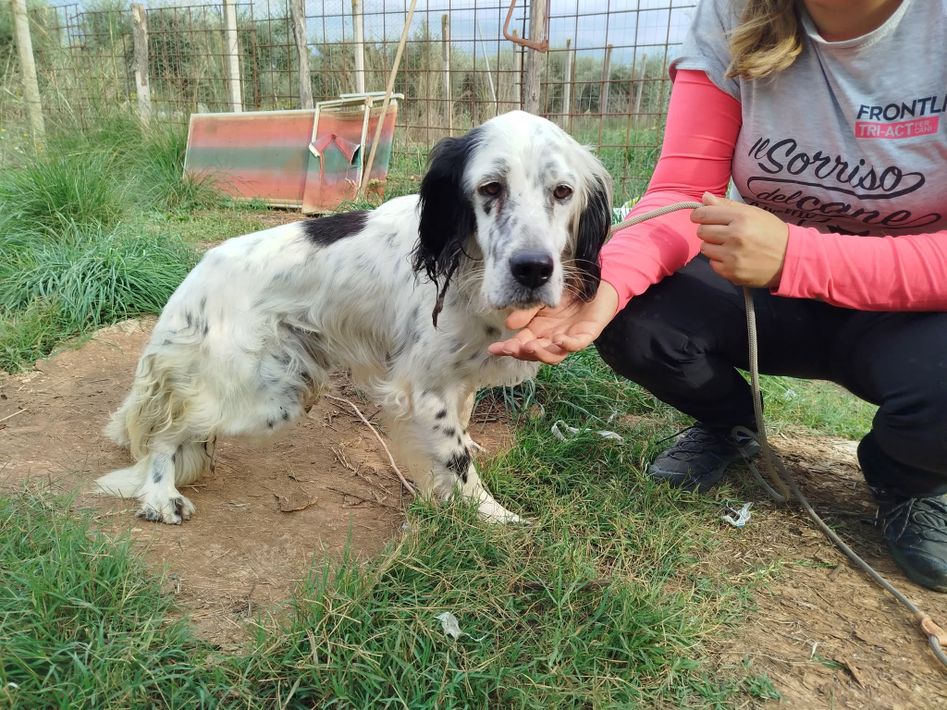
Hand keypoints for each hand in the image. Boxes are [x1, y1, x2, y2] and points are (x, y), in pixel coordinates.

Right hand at [487, 282, 618, 363]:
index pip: (521, 344)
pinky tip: (558, 340)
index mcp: (539, 331)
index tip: (493, 349)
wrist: (595, 282)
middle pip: (535, 353)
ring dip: (542, 354)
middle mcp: (552, 338)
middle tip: (510, 349)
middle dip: (521, 353)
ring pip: (554, 355)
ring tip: (530, 347)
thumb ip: (527, 312)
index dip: (508, 349)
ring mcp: (569, 338)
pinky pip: (577, 344)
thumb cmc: (568, 292)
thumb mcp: (542, 301)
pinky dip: (567, 345)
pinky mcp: (586, 334)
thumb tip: (509, 325)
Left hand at [692, 192, 789, 287]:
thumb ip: (727, 205)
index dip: (700, 215)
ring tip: (729, 246)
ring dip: (713, 246)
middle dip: (709, 231)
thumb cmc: (771, 232)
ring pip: (704, 248)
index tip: (702, 217)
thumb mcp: (753, 213)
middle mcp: (735, 236)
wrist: (790, 258)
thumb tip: (704, 197)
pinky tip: (734, 258)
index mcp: (741, 218)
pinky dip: (719, 261)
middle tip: (722, 233)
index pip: (704, 214)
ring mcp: (732, 256)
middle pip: (701, 231)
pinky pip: (712, 264)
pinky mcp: (731, 272)